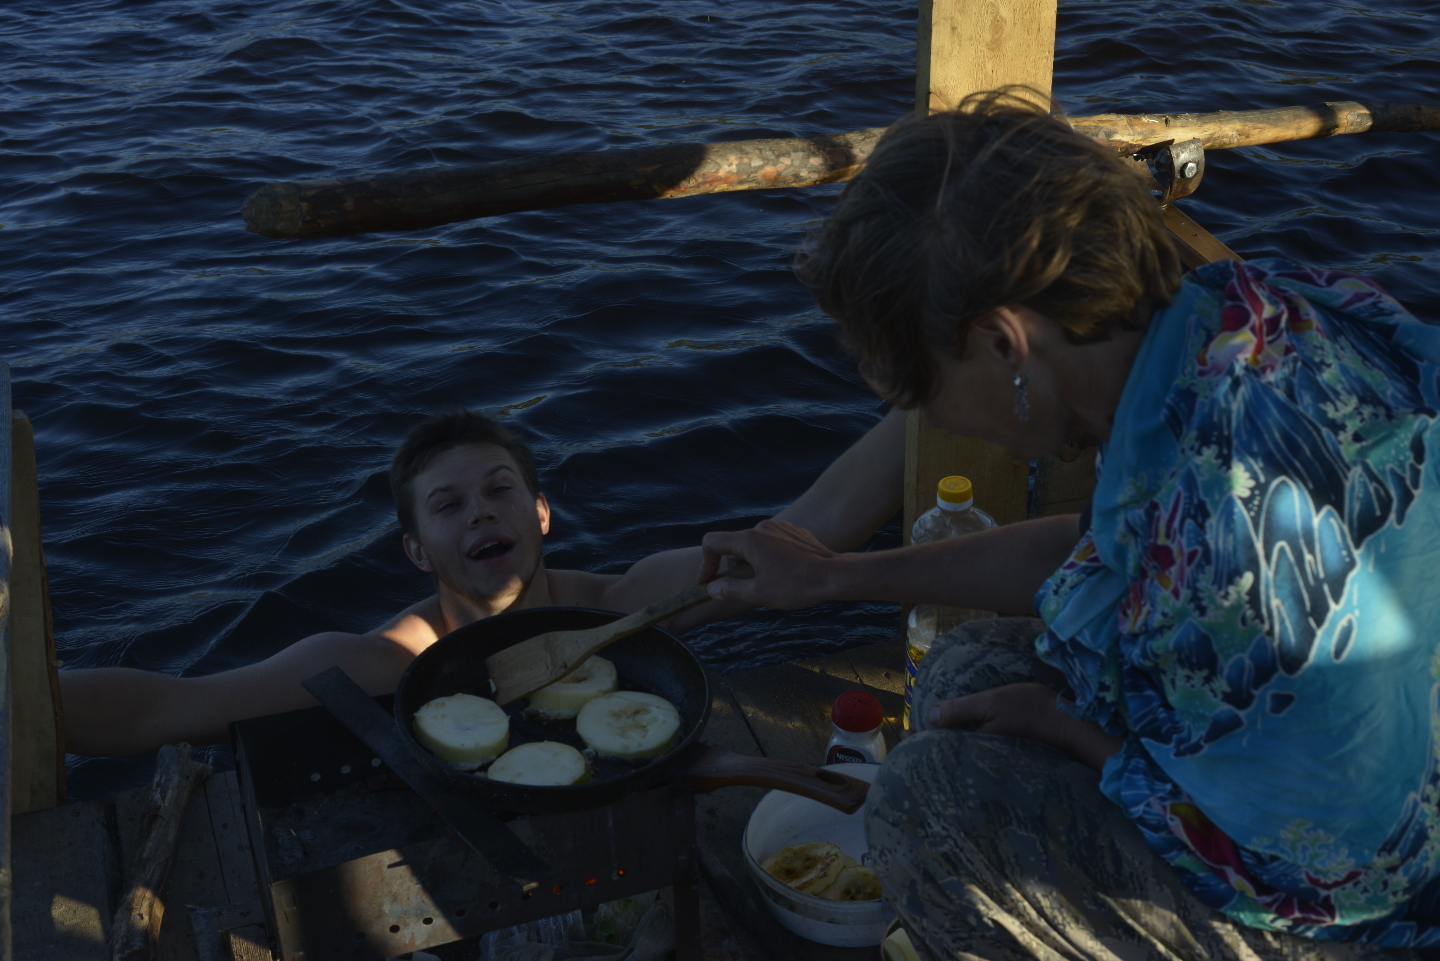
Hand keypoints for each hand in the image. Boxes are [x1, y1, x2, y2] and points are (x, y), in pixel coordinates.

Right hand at [699, 520, 838, 609]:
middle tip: (746, 587)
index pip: (712, 542)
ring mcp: (780, 527)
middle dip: (732, 566)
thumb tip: (712, 588)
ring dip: (752, 562)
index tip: (709, 581)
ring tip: (769, 582)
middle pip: (733, 544)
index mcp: (749, 540)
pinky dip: (769, 557)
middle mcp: (762, 527)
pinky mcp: (794, 532)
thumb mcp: (758, 593)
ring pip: (753, 543)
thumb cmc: (797, 585)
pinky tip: (784, 573)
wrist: (834, 575)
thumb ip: (730, 589)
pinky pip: (772, 542)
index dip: (706, 563)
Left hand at [926, 682, 1122, 770]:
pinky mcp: (1010, 758)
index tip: (901, 735)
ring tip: (934, 741)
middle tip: (911, 739)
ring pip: (965, 756)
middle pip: (949, 754)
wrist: (1074, 727)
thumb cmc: (1033, 710)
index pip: (938, 744)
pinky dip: (969, 749)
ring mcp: (997, 758)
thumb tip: (929, 718)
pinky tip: (968, 742)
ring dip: (949, 749)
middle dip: (930, 747)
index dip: (918, 739)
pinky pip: (981, 755)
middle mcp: (983, 757)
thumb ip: (961, 710)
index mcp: (976, 745)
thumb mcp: (994, 702)